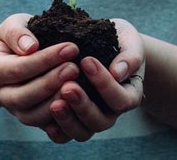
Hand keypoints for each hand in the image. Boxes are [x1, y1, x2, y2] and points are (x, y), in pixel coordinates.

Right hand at [0, 14, 79, 127]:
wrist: (18, 54)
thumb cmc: (19, 37)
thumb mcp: (13, 25)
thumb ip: (17, 33)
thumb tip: (30, 46)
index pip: (18, 68)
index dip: (45, 60)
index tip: (71, 48)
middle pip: (23, 96)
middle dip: (51, 82)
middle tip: (75, 68)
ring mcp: (14, 110)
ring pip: (33, 116)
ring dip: (56, 102)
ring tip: (78, 85)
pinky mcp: (31, 119)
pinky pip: (44, 126)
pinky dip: (61, 119)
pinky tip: (78, 103)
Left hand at [45, 18, 145, 142]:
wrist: (104, 44)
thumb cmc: (120, 40)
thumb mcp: (130, 41)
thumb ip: (130, 56)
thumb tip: (118, 72)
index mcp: (129, 94)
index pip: (121, 99)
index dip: (104, 84)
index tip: (87, 61)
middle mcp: (111, 112)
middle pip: (101, 121)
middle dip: (83, 105)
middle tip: (67, 86)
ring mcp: (91, 118)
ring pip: (82, 132)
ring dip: (68, 120)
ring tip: (55, 103)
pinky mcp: (73, 120)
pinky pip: (65, 136)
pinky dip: (57, 131)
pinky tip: (46, 121)